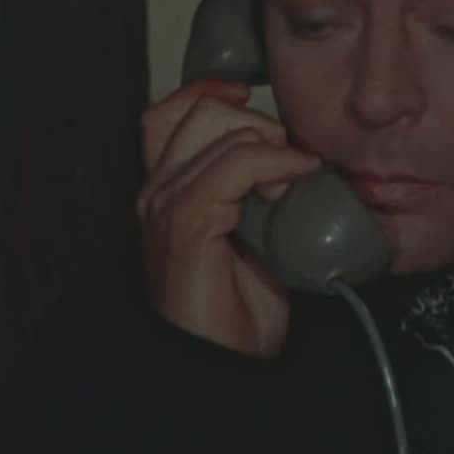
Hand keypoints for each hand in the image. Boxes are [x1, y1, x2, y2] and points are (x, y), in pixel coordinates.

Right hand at [136, 79, 320, 356]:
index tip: (253, 96)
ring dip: (273, 146)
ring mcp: (166, 206)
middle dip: (257, 121)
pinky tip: (297, 181)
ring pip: (222, 130)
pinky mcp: (186, 223)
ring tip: (292, 182)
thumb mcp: (254, 232)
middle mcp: (156, 192)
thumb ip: (257, 189)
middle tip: (287, 161)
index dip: (212, 92)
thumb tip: (296, 154)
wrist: (224, 362)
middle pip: (200, 109)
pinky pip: (237, 164)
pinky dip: (278, 163)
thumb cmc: (239, 308)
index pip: (172, 111)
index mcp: (166, 190)